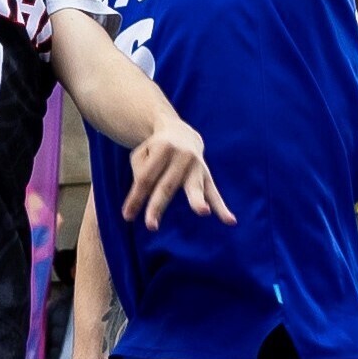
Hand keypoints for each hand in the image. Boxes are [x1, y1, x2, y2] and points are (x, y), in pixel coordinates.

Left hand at [112, 117, 227, 228]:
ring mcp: (197, 166)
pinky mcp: (207, 175)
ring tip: (203, 212)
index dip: (136, 197)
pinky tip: (230, 221)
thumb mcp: (141, 153)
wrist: (180, 132)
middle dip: (157, 206)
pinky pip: (214, 193)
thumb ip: (139, 171)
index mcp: (163, 148)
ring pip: (195, 187)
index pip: (146, 178)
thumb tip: (144, 194)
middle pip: (167, 186)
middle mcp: (182, 156)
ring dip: (198, 200)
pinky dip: (222, 208)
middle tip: (151, 226)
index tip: (127, 216)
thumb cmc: (155, 149)